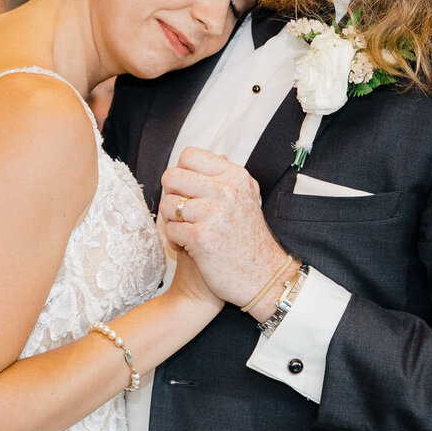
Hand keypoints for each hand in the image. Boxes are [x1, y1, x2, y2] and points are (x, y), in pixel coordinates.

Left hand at [160, 148, 289, 312]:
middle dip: (171, 197)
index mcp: (235, 176)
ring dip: (170, 222)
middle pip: (171, 177)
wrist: (264, 278)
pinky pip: (169, 230)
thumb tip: (216, 153)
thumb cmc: (249, 240)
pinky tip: (187, 248)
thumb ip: (228, 177)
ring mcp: (214, 213)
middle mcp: (226, 190)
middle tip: (181, 214)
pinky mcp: (202, 237)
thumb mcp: (247, 199)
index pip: (189, 155)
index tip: (188, 192)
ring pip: (167, 205)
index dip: (181, 173)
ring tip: (184, 233)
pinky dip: (173, 242)